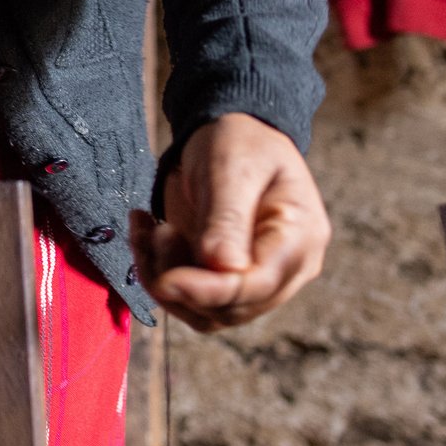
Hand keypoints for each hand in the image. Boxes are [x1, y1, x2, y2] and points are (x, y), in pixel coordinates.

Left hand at [132, 112, 328, 332]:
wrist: (233, 134)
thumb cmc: (240, 142)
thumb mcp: (232, 167)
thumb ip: (227, 217)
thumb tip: (223, 268)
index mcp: (299, 237)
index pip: (257, 285)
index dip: (209, 291)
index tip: (165, 281)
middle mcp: (286, 268)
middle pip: (231, 306)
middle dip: (180, 279)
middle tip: (155, 230)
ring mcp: (258, 279)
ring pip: (206, 311)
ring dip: (163, 279)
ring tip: (147, 228)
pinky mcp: (227, 281)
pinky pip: (191, 299)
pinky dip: (159, 275)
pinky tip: (146, 235)